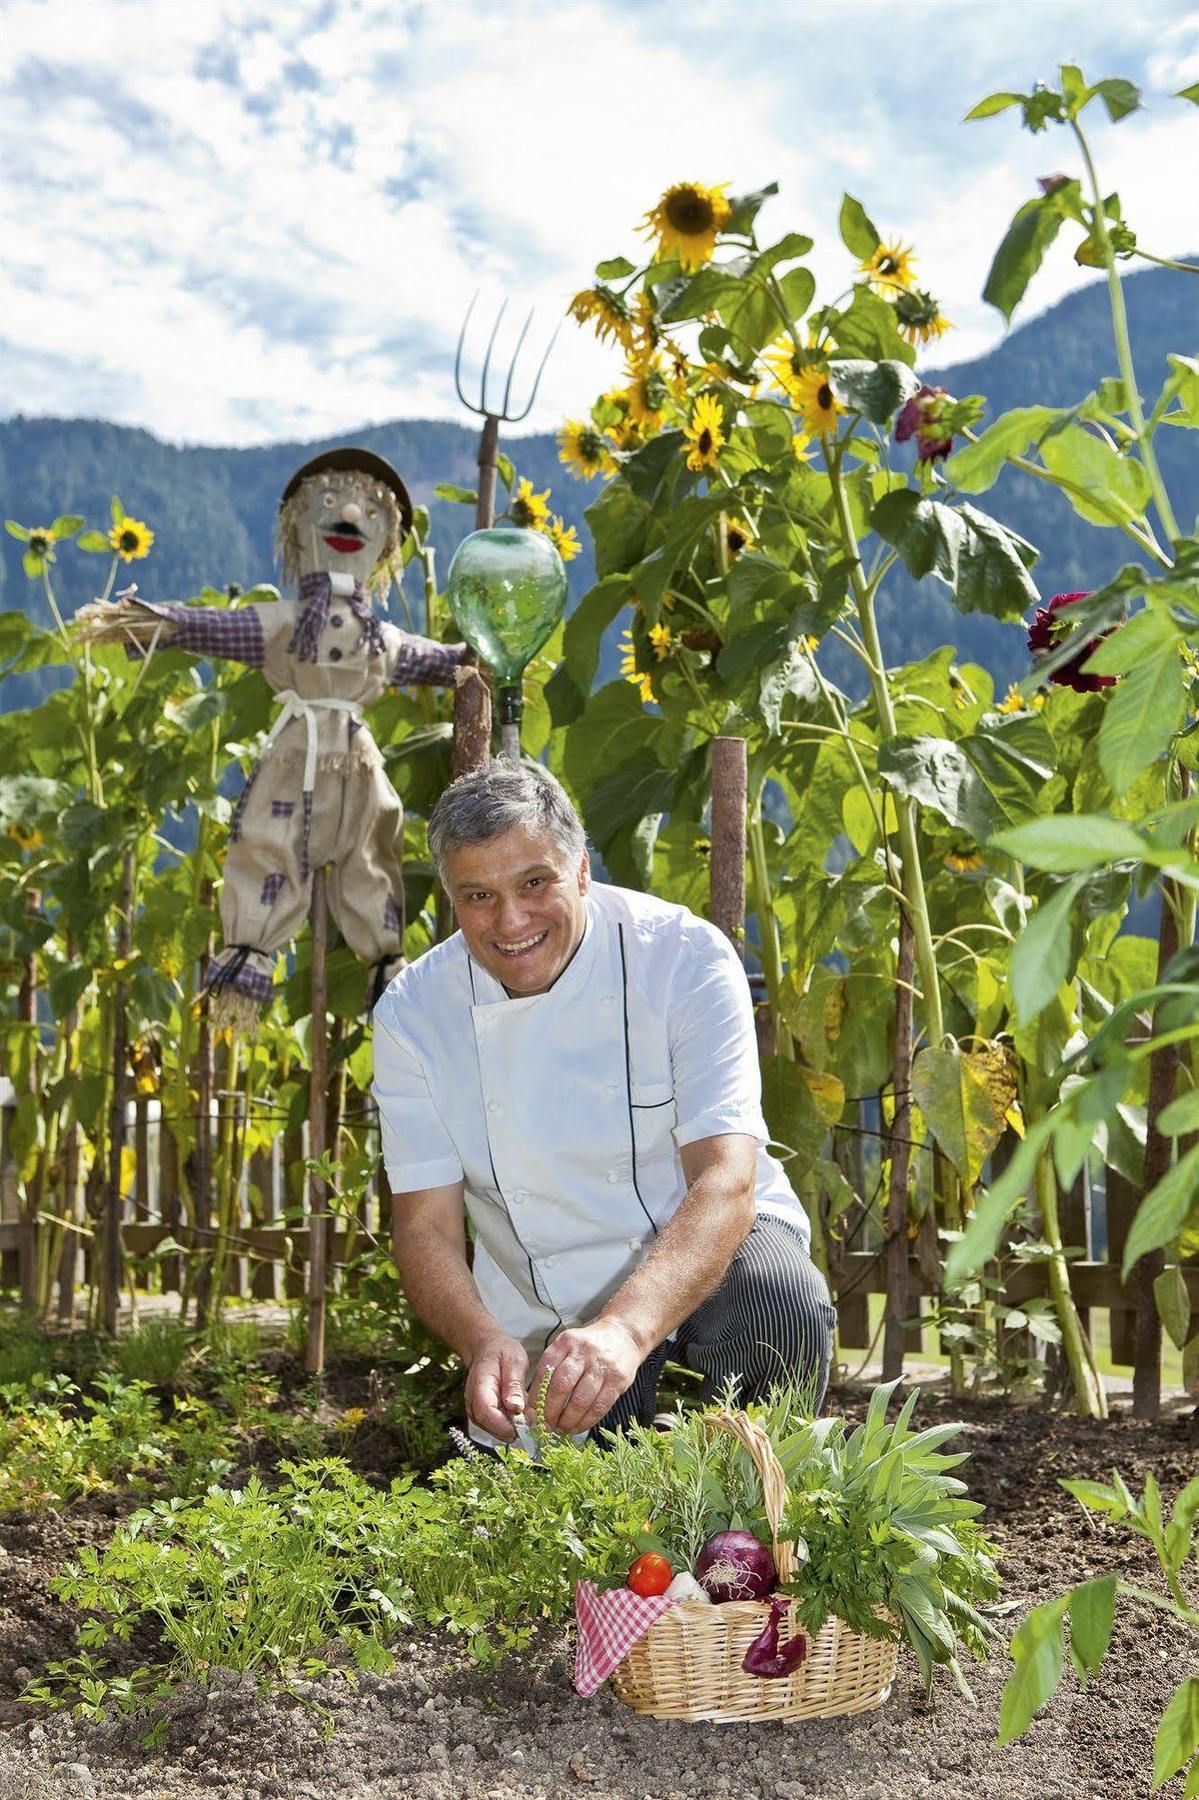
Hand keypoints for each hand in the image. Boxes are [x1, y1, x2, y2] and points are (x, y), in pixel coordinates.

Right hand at [464, 1334, 528, 1441]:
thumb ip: (514, 1384)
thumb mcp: (514, 1360)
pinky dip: (507, 1425)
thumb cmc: (501, 1351)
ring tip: (526, 1416)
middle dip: (510, 1429)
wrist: (487, 1348)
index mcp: (480, 1384)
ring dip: (509, 1428)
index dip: (503, 1424)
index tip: (524, 1426)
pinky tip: (518, 1415)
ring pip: (490, 1429)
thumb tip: (516, 1408)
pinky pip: (492, 1426)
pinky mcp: (480, 1413)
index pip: (485, 1412)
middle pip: (487, 1425)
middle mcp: (472, 1400)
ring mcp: (474, 1408)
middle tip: (531, 1423)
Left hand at [526, 1318, 643, 1435]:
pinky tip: (579, 1426)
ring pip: (580, 1400)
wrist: (623, 1336)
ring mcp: (602, 1365)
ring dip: (568, 1420)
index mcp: (566, 1342)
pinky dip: (587, 1421)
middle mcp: (584, 1352)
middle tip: (546, 1425)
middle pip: (561, 1386)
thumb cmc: (589, 1347)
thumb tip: (535, 1404)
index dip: (536, 1396)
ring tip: (562, 1428)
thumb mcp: (568, 1347)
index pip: (545, 1371)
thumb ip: (553, 1369)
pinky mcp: (618, 1379)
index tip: (532, 1413)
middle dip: (551, 1411)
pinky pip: (600, 1406)